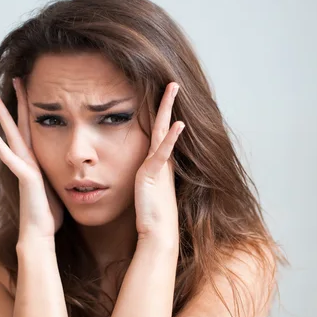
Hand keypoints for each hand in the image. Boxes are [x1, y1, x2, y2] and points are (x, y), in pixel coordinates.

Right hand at [0, 77, 63, 242]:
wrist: (42, 232)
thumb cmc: (50, 213)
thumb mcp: (60, 185)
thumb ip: (62, 172)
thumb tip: (77, 165)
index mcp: (37, 159)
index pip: (35, 128)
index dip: (34, 108)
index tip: (33, 87)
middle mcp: (27, 159)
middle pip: (21, 125)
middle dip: (17, 102)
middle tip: (13, 78)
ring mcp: (23, 167)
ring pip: (11, 135)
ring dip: (2, 115)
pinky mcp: (24, 176)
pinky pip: (10, 157)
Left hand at [134, 82, 184, 248]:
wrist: (157, 234)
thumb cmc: (151, 216)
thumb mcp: (145, 192)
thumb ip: (144, 179)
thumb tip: (139, 173)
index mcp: (158, 164)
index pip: (160, 133)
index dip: (161, 114)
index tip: (161, 96)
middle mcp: (161, 161)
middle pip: (165, 125)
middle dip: (168, 103)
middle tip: (173, 82)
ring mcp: (159, 167)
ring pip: (165, 132)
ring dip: (169, 109)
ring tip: (173, 88)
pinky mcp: (154, 175)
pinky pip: (163, 153)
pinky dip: (171, 139)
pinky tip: (177, 124)